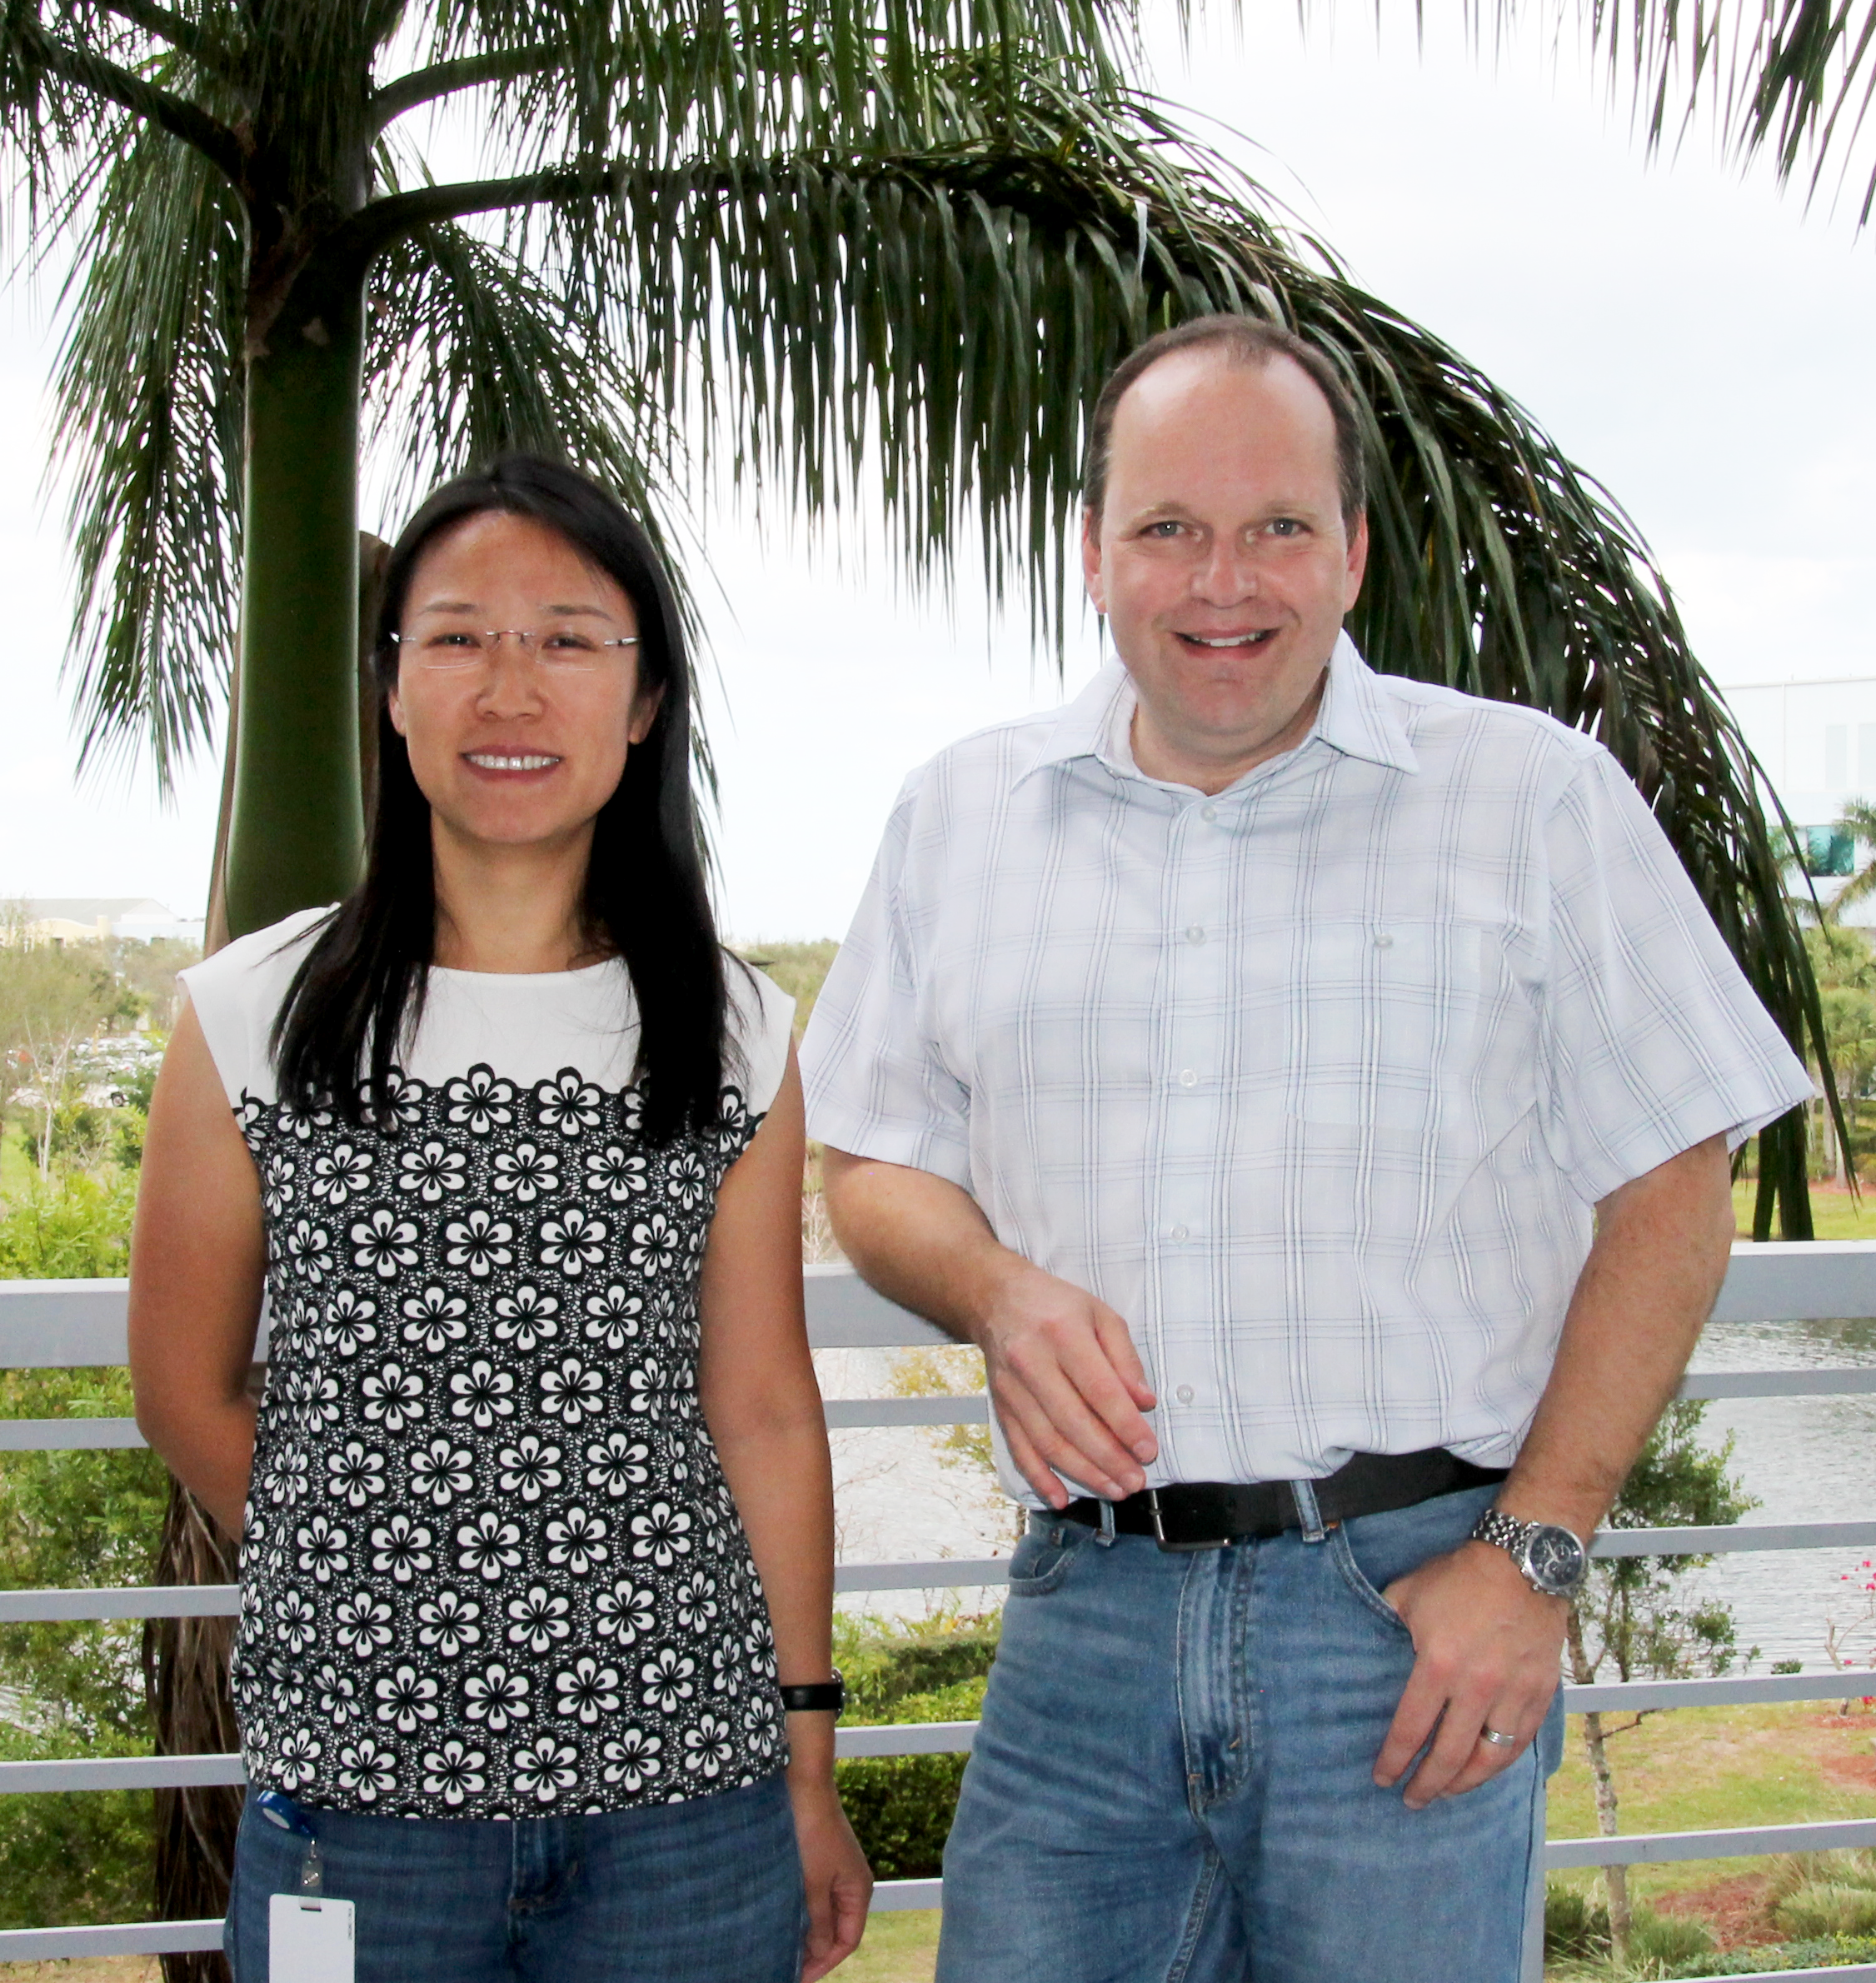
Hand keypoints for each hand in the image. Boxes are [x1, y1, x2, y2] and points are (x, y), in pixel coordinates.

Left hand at [788, 1773, 871, 1980]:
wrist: (803, 1783)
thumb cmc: (811, 1831)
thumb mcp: (813, 1883)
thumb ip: (818, 1922)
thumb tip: (820, 1954)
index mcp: (858, 1890)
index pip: (847, 1941)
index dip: (824, 1963)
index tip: (796, 1978)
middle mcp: (850, 1883)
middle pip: (836, 1930)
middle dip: (813, 1951)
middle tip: (783, 1968)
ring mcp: (835, 1871)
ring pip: (822, 1914)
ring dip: (805, 1932)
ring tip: (779, 1949)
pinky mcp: (819, 1861)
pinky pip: (813, 1897)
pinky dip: (800, 1912)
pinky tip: (780, 1920)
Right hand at [972, 1257, 1157, 1506]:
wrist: (996, 1299)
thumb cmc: (1056, 1306)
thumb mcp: (1100, 1315)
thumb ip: (1125, 1358)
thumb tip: (1144, 1402)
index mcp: (1063, 1333)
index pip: (1099, 1389)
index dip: (1125, 1425)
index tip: (1148, 1450)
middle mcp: (1032, 1361)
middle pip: (1073, 1421)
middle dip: (1108, 1458)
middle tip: (1135, 1481)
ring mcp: (1012, 1387)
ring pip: (1047, 1441)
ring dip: (1082, 1473)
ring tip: (1113, 1490)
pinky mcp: (1000, 1405)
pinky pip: (1018, 1447)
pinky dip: (1038, 1477)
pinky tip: (1060, 1498)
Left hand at [1373, 1540, 1566, 1809]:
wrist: (1522, 1562)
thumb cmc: (1459, 1577)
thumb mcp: (1408, 1594)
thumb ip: (1387, 1626)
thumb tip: (1366, 1649)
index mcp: (1439, 1665)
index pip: (1412, 1729)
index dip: (1395, 1760)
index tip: (1382, 1777)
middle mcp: (1477, 1687)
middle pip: (1450, 1755)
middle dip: (1427, 1784)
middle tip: (1412, 1799)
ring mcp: (1513, 1693)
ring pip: (1489, 1758)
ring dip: (1464, 1783)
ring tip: (1445, 1792)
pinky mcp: (1540, 1692)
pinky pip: (1519, 1742)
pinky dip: (1501, 1763)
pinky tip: (1484, 1771)